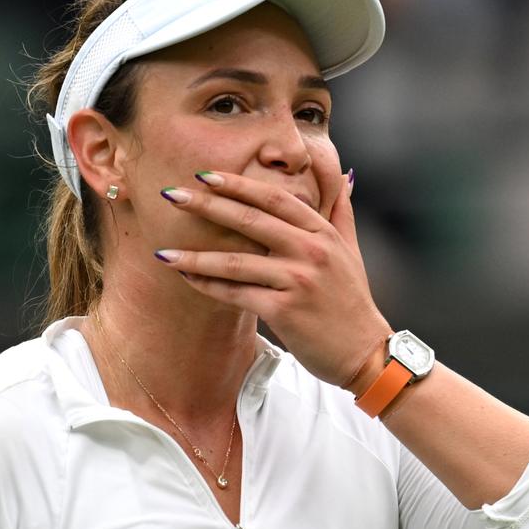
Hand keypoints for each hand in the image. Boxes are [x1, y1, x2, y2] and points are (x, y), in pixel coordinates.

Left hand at [155, 170, 390, 387]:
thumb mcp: (351, 251)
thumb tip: (345, 178)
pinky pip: (237, 294)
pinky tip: (186, 278)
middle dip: (206, 206)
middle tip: (171, 195)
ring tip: (162, 251)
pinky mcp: (284, 311)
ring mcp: (297, 281)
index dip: (238, 185)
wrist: (365, 353)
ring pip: (236, 262)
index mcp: (322, 233)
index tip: (205, 175)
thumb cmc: (352, 303)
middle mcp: (310, 252)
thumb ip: (342, 212)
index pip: (275, 199)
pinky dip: (209, 286)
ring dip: (195, 255)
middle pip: (250, 220)